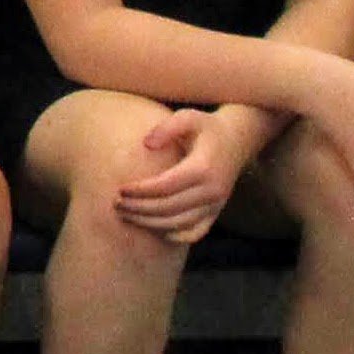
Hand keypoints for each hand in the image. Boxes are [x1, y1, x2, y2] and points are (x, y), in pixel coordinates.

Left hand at [111, 105, 240, 244]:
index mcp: (202, 168)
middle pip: (169, 208)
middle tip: (116, 204)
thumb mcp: (187, 117)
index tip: (120, 189)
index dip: (141, 191)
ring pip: (180, 223)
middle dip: (139, 209)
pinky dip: (176, 235)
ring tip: (126, 215)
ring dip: (150, 223)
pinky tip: (155, 230)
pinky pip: (197, 231)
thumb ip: (167, 128)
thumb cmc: (206, 127)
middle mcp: (212, 190)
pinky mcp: (217, 211)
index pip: (165, 186)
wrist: (238, 140)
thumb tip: (147, 145)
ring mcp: (216, 204)